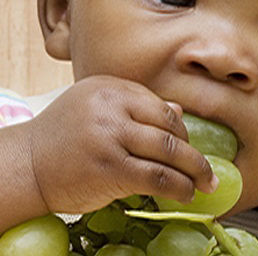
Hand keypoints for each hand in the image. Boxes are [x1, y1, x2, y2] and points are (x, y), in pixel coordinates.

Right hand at [26, 75, 216, 214]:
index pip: (160, 106)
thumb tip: (178, 110)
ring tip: (204, 183)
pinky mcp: (110, 167)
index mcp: (111, 88)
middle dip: (193, 151)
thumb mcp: (96, 108)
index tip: (189, 145)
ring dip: (194, 170)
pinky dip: (178, 187)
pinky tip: (186, 193)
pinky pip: (157, 176)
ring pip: (168, 151)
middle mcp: (112, 107)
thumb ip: (136, 107)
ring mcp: (111, 136)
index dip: (180, 129)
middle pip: (169, 127)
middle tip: (206, 168)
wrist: (25, 165)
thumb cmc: (64, 137)